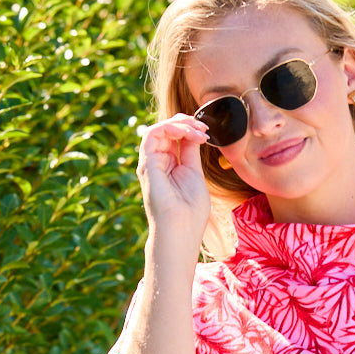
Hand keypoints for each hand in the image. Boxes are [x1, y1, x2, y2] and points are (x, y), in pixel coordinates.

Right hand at [136, 114, 212, 240]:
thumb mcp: (195, 174)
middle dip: (186, 123)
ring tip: (197, 129)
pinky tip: (186, 132)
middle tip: (204, 127)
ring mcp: (151, 163)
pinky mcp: (146, 164)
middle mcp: (158, 162)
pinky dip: (169, 127)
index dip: (190, 128)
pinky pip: (152, 134)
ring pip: (159, 129)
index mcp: (171, 165)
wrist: (181, 230)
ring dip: (179, 124)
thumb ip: (191, 152)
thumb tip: (194, 133)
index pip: (175, 137)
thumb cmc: (191, 211)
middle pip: (167, 130)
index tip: (207, 132)